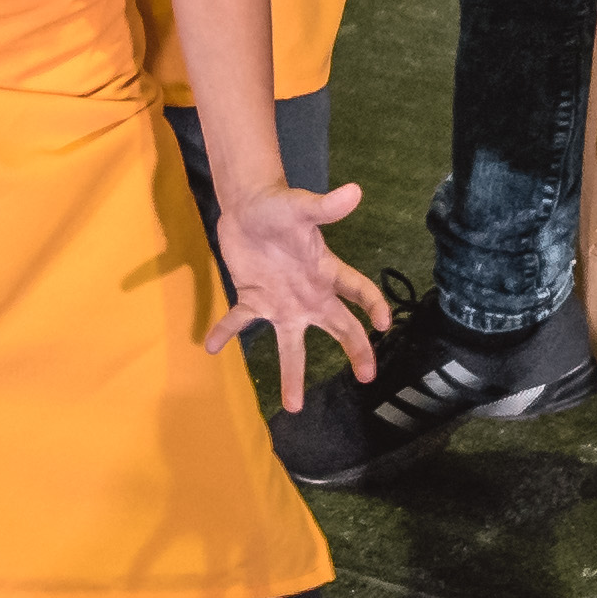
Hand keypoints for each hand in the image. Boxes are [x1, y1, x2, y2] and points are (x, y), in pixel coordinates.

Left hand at [201, 175, 386, 413]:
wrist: (248, 206)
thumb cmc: (280, 206)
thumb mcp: (301, 206)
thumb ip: (326, 206)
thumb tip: (355, 191)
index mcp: (326, 272)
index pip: (358, 291)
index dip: (373, 306)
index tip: (384, 325)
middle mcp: (309, 294)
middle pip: (339, 326)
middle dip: (356, 351)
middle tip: (367, 377)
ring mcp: (282, 302)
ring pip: (293, 344)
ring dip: (293, 374)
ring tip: (294, 406)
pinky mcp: (253, 299)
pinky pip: (241, 322)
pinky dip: (227, 332)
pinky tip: (212, 347)